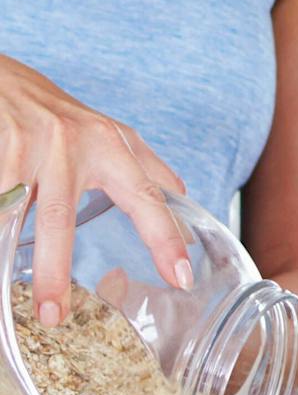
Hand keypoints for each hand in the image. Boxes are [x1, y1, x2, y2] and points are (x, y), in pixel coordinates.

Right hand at [0, 55, 188, 325]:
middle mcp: (70, 146)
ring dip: (11, 260)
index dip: (165, 237)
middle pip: (60, 219)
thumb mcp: (110, 133)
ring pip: (14, 215)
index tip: (181, 276)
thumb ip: (146, 168)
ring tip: (21, 303)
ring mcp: (27, 149)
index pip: (145, 197)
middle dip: (56, 271)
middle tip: (56, 315)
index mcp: (109, 146)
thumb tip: (182, 198)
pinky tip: (5, 259)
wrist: (6, 79)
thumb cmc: (62, 115)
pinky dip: (0, 223)